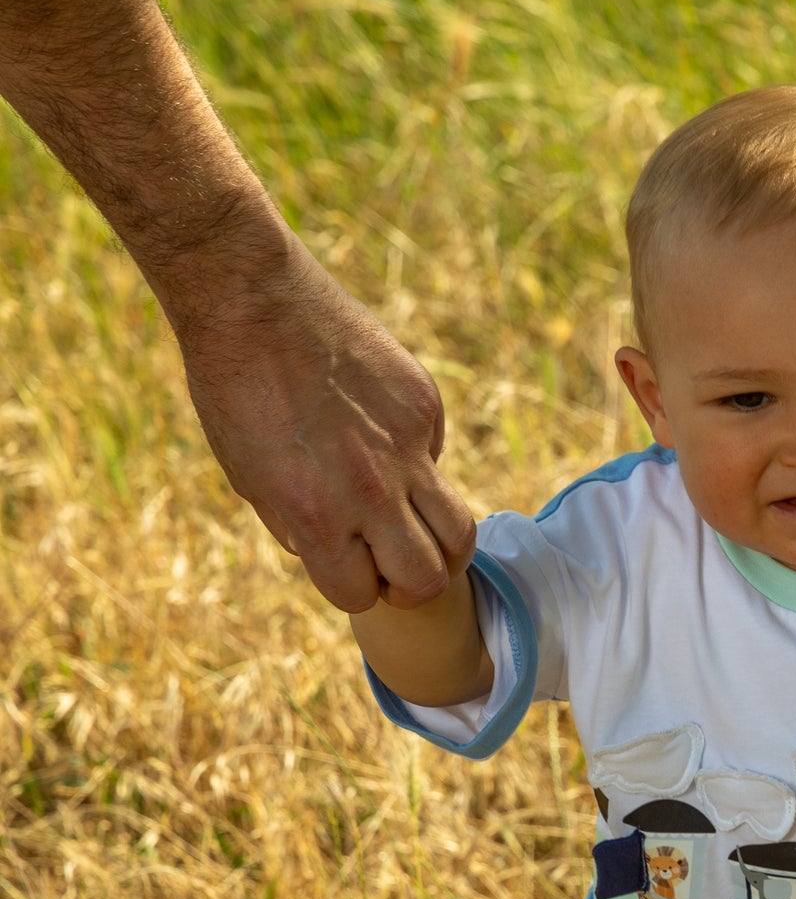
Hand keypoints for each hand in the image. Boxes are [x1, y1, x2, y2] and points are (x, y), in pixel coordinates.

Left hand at [174, 225, 474, 612]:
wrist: (251, 302)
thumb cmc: (234, 391)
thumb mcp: (249, 477)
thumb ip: (297, 526)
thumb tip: (334, 551)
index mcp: (316, 519)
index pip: (360, 597)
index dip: (352, 585)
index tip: (344, 563)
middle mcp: (370, 492)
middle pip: (428, 580)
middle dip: (410, 582)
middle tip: (390, 556)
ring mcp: (407, 447)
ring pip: (459, 534)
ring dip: (440, 543)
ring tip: (413, 522)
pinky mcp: (424, 405)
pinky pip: (436, 457)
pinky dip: (416, 460)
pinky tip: (377, 428)